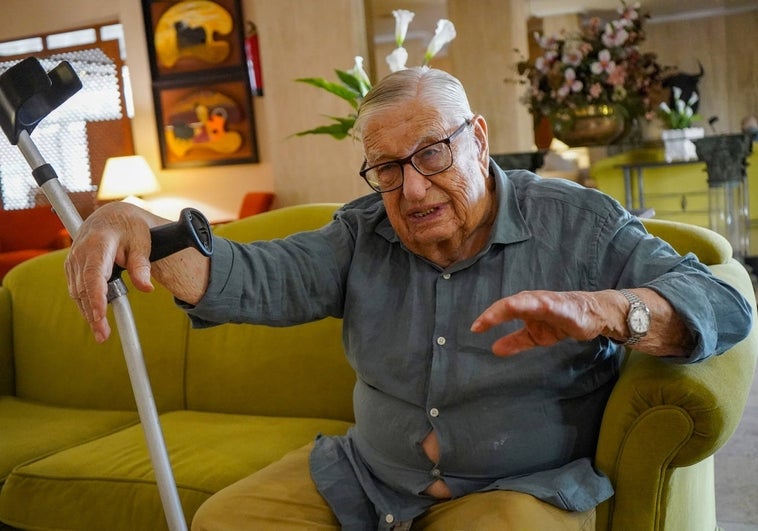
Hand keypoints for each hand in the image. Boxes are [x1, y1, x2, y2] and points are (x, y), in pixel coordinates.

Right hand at [64, 202, 159, 342]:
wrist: (112, 217)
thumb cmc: (130, 228)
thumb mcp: (142, 242)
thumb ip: (142, 264)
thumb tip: (146, 288)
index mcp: (98, 243)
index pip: (93, 274)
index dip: (95, 296)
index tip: (100, 314)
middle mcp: (80, 252)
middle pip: (83, 288)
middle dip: (92, 313)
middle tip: (103, 335)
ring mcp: (73, 260)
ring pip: (77, 292)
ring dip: (87, 313)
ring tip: (101, 334)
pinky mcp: (73, 267)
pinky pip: (77, 290)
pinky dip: (85, 305)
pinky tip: (96, 320)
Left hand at [470, 290, 623, 355]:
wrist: (591, 315)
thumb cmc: (560, 321)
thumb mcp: (535, 336)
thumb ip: (516, 341)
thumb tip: (494, 349)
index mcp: (524, 305)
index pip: (502, 310)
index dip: (488, 318)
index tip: (474, 329)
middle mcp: (532, 300)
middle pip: (509, 303)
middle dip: (494, 313)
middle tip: (479, 325)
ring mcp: (547, 301)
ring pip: (526, 301)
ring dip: (510, 306)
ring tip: (495, 316)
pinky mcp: (563, 306)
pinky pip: (550, 305)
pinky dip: (542, 306)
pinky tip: (536, 309)